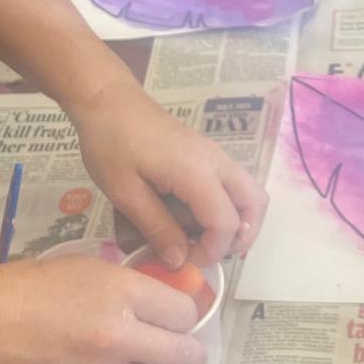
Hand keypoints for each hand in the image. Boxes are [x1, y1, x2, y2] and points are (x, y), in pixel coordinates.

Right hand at [0, 257, 205, 363]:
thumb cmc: (29, 286)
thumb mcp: (89, 268)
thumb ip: (131, 286)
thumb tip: (166, 302)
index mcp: (123, 294)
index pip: (184, 312)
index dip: (187, 313)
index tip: (182, 315)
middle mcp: (119, 337)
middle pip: (182, 354)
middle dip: (190, 351)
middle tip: (186, 348)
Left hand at [70, 78, 267, 269]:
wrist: (108, 101)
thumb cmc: (111, 144)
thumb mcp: (125, 192)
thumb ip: (156, 227)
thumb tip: (179, 262)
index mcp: (197, 172)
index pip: (226, 222)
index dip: (211, 251)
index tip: (182, 262)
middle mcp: (217, 162)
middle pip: (255, 204)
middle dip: (240, 237)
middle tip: (208, 253)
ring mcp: (215, 155)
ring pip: (250, 192)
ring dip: (239, 221)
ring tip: (206, 240)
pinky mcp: (207, 154)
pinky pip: (234, 184)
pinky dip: (229, 207)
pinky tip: (197, 219)